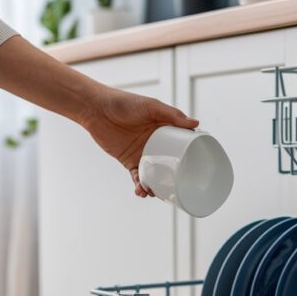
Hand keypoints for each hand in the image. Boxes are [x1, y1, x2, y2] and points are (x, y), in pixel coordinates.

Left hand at [81, 87, 198, 196]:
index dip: (190, 155)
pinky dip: (140, 185)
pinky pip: (137, 177)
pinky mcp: (128, 161)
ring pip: (154, 173)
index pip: (182, 144)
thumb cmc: (124, 103)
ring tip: (157, 192)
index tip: (199, 166)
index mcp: (165, 129)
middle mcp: (155, 143)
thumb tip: (196, 124)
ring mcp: (142, 153)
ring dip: (157, 185)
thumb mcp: (151, 106)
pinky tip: (141, 191)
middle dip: (174, 177)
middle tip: (179, 187)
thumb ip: (173, 115)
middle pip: (170, 163)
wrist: (96, 109)